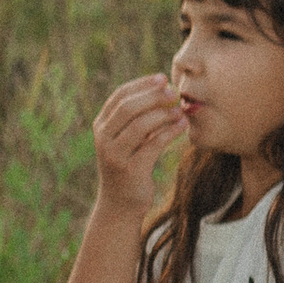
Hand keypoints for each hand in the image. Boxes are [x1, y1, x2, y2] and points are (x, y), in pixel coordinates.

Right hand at [92, 73, 187, 214]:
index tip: (163, 78)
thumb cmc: (129, 165)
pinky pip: (153, 144)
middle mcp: (103, 139)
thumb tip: (163, 90)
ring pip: (140, 125)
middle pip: (128, 108)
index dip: (142, 84)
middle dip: (153, 96)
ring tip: (180, 109)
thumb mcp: (127, 139)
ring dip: (163, 114)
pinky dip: (170, 131)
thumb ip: (136, 118)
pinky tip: (182, 125)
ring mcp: (115, 155)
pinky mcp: (131, 169)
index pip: (119, 96)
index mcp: (101, 126)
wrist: (120, 204)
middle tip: (174, 91)